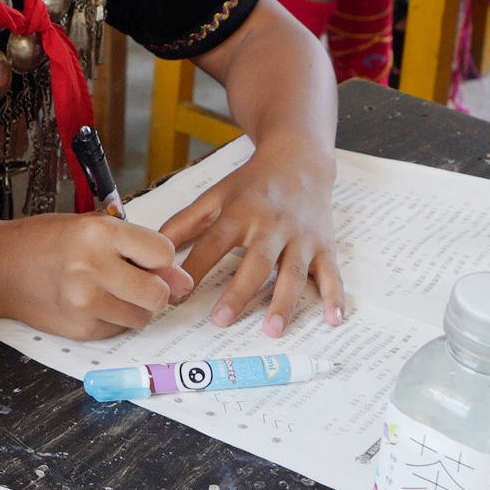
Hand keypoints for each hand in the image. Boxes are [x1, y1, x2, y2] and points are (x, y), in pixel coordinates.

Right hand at [0, 212, 192, 338]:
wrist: (2, 268)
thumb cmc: (48, 242)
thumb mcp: (92, 227)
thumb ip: (138, 248)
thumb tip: (183, 282)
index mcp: (98, 233)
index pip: (163, 252)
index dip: (160, 257)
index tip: (147, 257)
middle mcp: (93, 268)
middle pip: (158, 293)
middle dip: (156, 289)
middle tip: (138, 281)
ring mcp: (86, 302)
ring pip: (143, 317)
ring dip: (136, 307)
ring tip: (110, 291)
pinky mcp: (82, 328)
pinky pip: (120, 329)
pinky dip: (115, 319)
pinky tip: (93, 303)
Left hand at [158, 149, 345, 332]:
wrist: (299, 159)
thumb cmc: (252, 183)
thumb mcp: (216, 195)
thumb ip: (185, 223)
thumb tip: (155, 249)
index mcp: (240, 213)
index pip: (213, 244)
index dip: (195, 269)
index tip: (177, 296)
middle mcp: (271, 225)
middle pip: (256, 262)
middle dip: (239, 291)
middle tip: (222, 320)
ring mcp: (300, 237)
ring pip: (293, 272)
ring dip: (284, 301)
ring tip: (272, 329)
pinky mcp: (324, 244)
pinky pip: (330, 272)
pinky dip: (334, 296)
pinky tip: (334, 319)